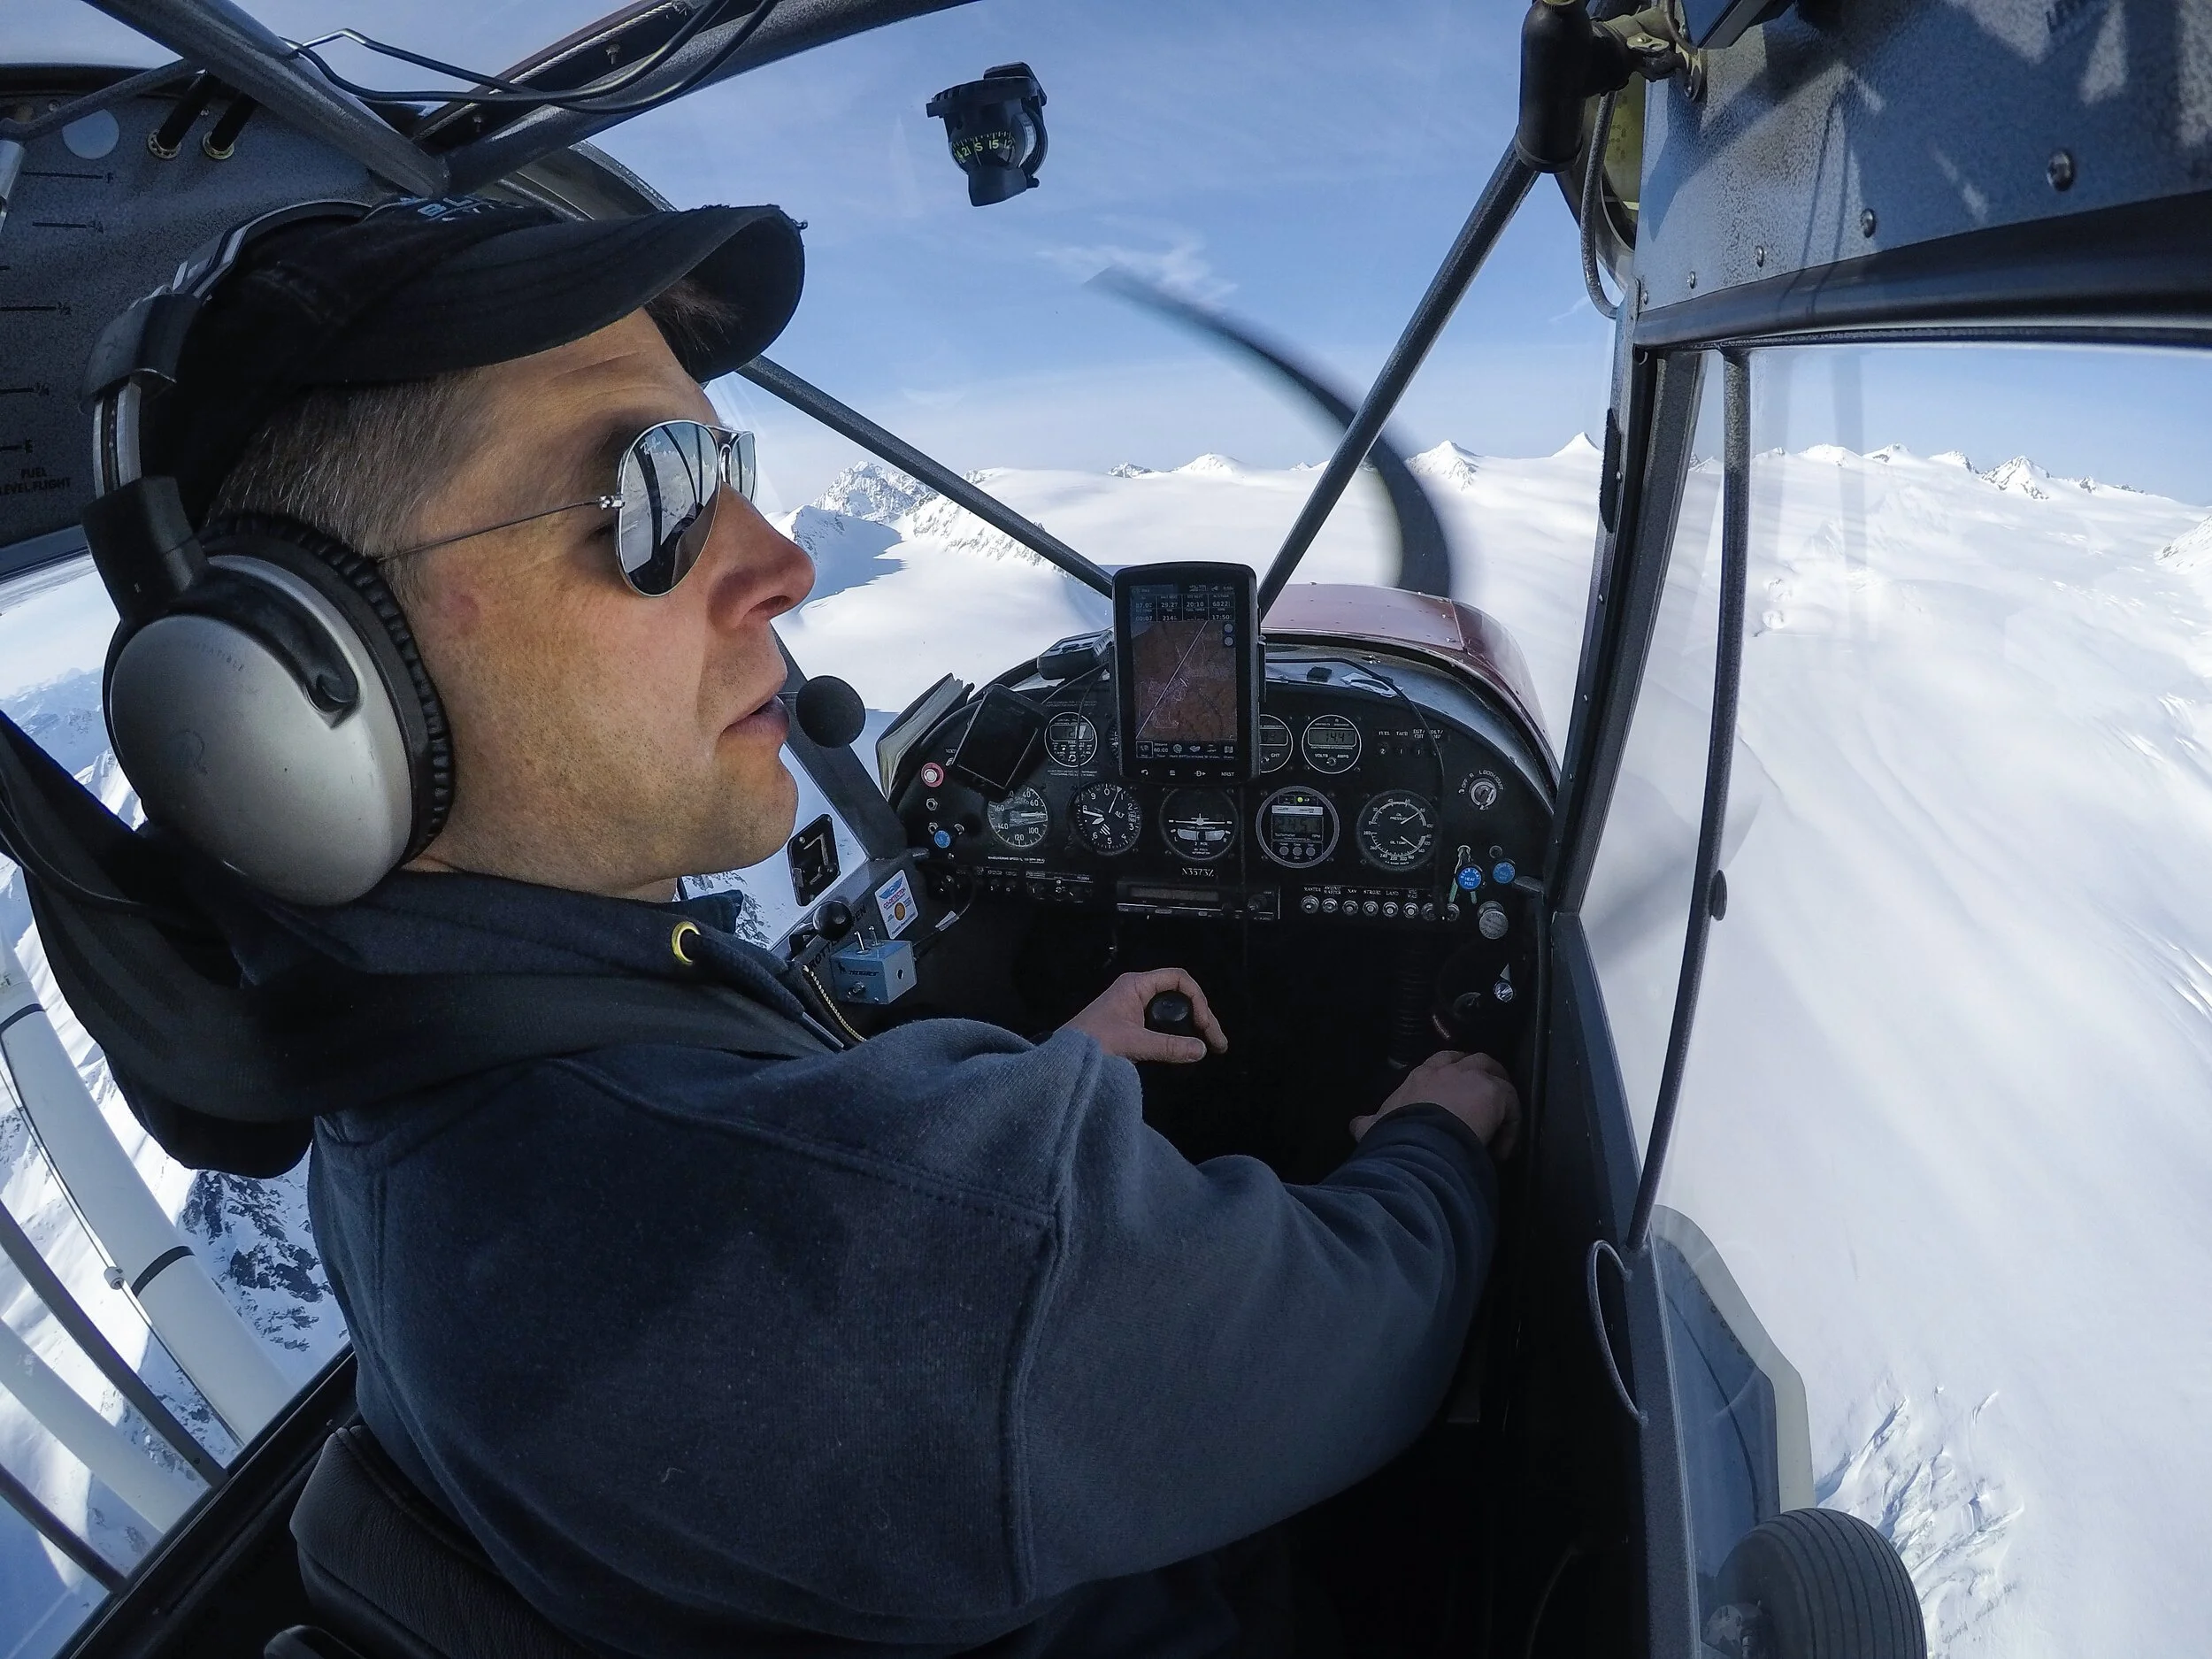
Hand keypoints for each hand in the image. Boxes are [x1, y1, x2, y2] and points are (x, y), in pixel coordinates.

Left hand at [1061, 969, 1227, 1064]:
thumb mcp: (1132, 1043)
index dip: (1198, 999)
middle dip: (1203, 1017)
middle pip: (1181, 995)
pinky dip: (1179, 1034)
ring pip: (1174, 1011)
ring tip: (1210, 1047)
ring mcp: (1134, 1008)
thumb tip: (1203, 1049)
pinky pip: (1163, 1024)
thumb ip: (1168, 1046)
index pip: (1179, 979)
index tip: (1205, 1026)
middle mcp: (1137, 991)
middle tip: (1218, 1044)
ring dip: (1193, 1027)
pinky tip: (1188, 1050)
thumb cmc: (1092, 1043)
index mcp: (1136, 985)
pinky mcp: (1132, 1025)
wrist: (1060, 1060)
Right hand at [1353, 1049, 1519, 1155]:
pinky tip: (1502, 1148)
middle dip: (1482, 1075)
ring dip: (1501, 1093)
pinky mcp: (1495, 1092)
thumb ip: (1367, 1123)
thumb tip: (1355, 1124)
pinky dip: (1511, 1124)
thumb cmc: (1397, 1135)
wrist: (1419, 1143)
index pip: (1441, 1062)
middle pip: (1474, 1060)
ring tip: (1502, 1120)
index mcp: (1421, 1076)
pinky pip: (1511, 1103)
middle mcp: (1448, 1070)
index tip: (1457, 1093)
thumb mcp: (1375, 1126)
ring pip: (1496, 1073)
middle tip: (1487, 1100)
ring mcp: (1473, 1078)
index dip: (1452, 1073)